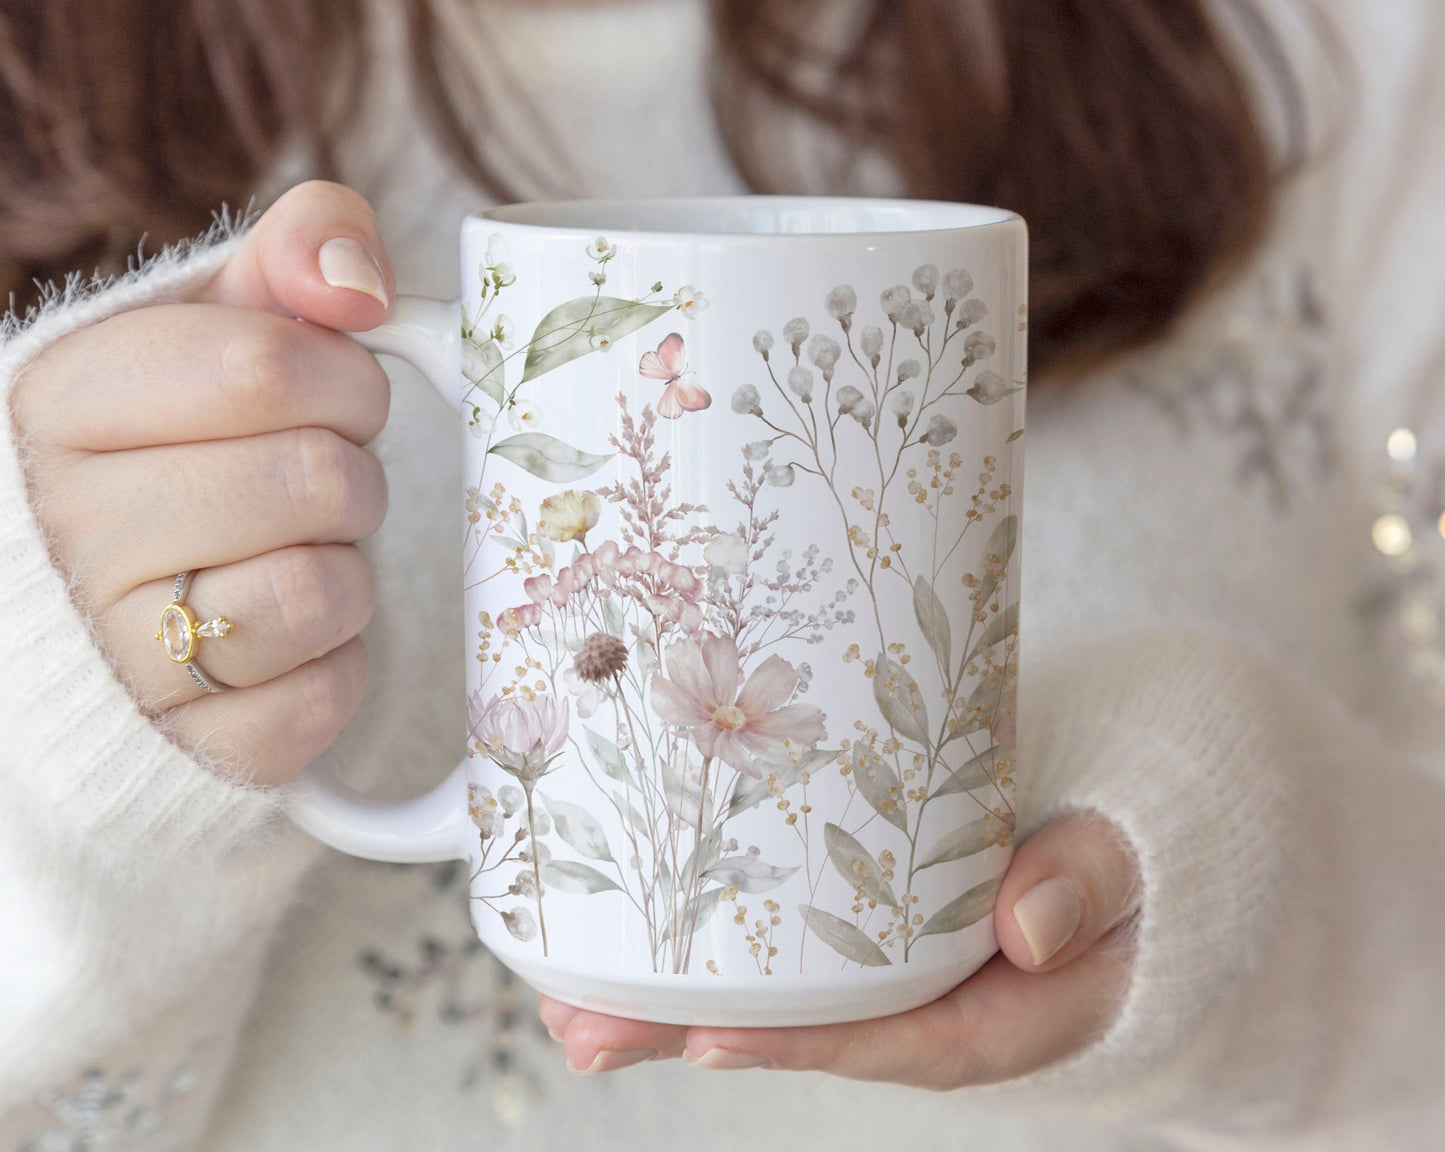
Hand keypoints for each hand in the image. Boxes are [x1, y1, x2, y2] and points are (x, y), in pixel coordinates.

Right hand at [8, 181, 395, 785]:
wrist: (114, 615)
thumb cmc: (186, 451)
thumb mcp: (217, 326)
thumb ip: (290, 256)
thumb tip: (355, 279)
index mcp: (57, 406)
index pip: (263, 365)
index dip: (343, 377)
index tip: (336, 395)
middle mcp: (68, 534)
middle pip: (314, 478)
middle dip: (352, 473)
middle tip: (314, 485)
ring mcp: (120, 656)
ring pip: (326, 588)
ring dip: (347, 568)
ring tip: (292, 557)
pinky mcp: (194, 746)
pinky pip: (329, 693)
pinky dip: (337, 663)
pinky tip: (285, 641)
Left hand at [539, 811, 1141, 1085]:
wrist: (1133, 830)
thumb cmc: (1132, 847)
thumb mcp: (1137, 858)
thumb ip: (1093, 878)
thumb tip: (1031, 925)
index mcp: (1002, 1005)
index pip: (894, 1037)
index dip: (801, 1043)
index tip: (708, 1037)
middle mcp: (932, 995)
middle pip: (806, 1026)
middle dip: (688, 1032)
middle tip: (581, 1030)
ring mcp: (892, 957)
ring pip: (778, 987)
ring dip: (669, 993)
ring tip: (564, 995)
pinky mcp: (866, 915)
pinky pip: (786, 938)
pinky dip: (707, 941)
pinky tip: (626, 931)